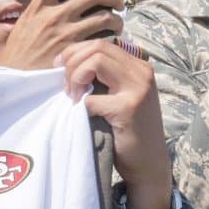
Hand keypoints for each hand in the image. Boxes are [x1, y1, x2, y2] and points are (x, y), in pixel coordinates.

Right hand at [0, 0, 121, 70]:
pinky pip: (103, 40)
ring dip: (116, 19)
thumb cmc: (16, 57)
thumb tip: (57, 0)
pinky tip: (112, 42)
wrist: (12, 82)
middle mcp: (53, 16)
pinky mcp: (76, 53)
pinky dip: (112, 39)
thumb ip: (39, 11)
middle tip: (117, 1)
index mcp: (37, 7)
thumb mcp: (23, 26)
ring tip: (118, 24)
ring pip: (103, 17)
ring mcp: (66, 35)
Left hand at [60, 39, 171, 208]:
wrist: (148, 164)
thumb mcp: (119, 96)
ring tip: (73, 98)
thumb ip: (103, 77)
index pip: (100, 44)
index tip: (60, 70)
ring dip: (75, 78)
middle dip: (72, 64)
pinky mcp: (129, 109)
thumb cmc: (127, 131)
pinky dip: (82, 106)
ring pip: (96, 61)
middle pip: (97, 48)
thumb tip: (65, 62)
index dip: (74, 53)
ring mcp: (138, 89)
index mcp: (138, 66)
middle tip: (66, 88)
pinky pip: (92, 98)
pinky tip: (84, 117)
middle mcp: (142, 72)